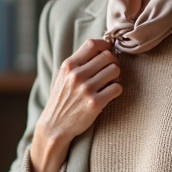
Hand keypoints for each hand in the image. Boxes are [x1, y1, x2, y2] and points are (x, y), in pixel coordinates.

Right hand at [27, 39, 121, 171]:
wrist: (55, 126)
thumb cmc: (61, 100)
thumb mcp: (62, 77)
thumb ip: (77, 63)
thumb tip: (101, 49)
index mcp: (68, 66)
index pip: (92, 44)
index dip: (105, 45)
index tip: (108, 51)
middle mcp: (77, 75)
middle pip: (107, 56)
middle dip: (113, 62)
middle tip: (110, 70)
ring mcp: (86, 89)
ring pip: (115, 70)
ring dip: (116, 76)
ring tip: (110, 82)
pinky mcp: (95, 103)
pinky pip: (117, 88)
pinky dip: (116, 89)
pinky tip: (109, 93)